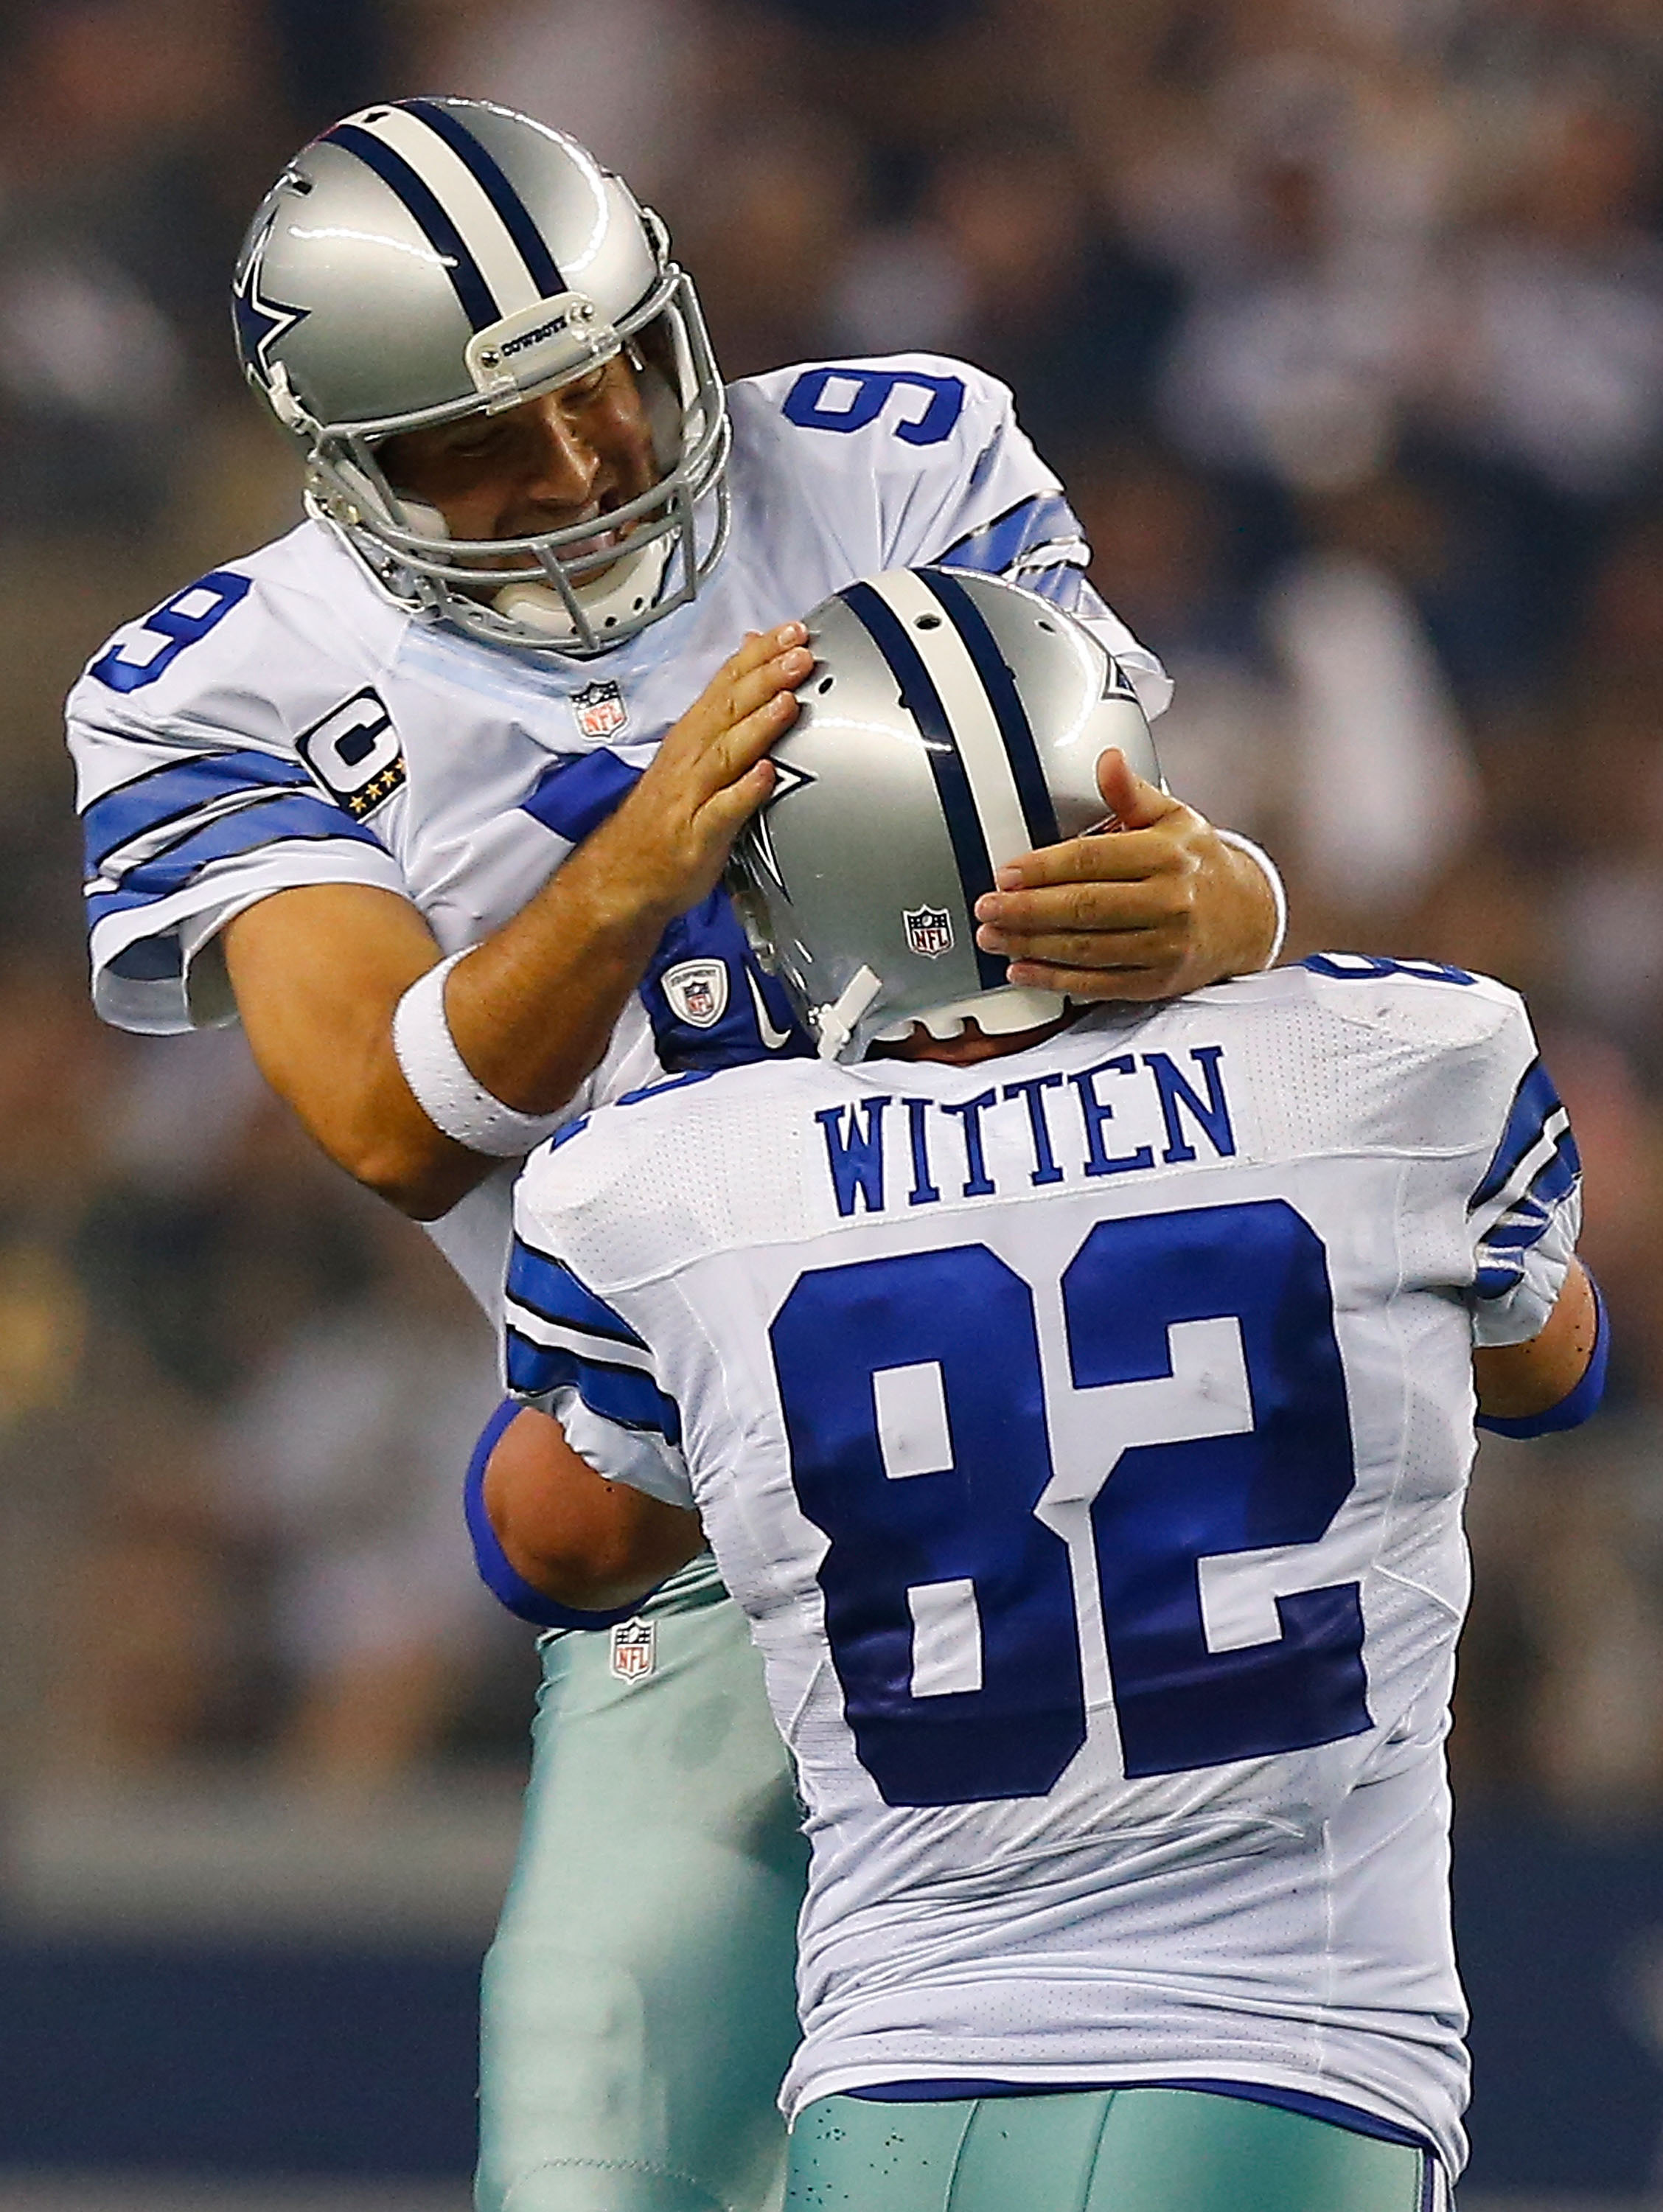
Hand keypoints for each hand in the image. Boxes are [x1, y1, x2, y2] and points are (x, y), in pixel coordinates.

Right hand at [574, 623, 809, 930]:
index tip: (792, 631)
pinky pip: (723, 810)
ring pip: (726, 752)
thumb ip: (724, 705)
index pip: (727, 683)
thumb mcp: (693, 750)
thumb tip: (749, 655)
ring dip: (758, 725)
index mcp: (692, 736)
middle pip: (729, 709)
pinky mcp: (698, 834)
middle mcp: (691, 758)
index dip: (759, 655)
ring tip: (788, 701)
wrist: (622, 874)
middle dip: (765, 678)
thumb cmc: (666, 815)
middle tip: (800, 653)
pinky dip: (744, 791)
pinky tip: (767, 776)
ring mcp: (693, 795)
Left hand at [972, 749, 1279, 1002]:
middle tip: (986, 908)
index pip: (1092, 860)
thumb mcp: (1173, 818)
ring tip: (993, 937)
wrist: (1249, 917)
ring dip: (1031, 945)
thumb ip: (1131, 794)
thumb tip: (1107, 758)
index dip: (1043, 868)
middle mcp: (1169, 901)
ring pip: (1086, 948)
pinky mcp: (1158, 982)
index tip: (1006, 874)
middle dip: (1026, 910)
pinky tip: (1022, 969)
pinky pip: (1098, 983)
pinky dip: (1055, 979)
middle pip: (1083, 907)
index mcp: (1168, 855)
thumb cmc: (1200, 864)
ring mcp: (1164, 946)